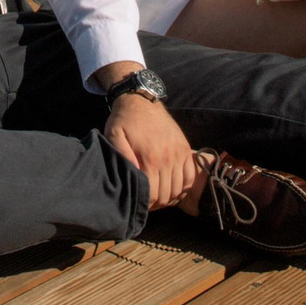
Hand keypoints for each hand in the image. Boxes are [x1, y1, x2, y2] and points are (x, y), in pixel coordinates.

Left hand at [103, 91, 199, 210]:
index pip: (153, 194)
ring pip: (180, 188)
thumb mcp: (114, 136)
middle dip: (157, 203)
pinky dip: (184, 187)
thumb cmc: (124, 120)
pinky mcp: (185, 149)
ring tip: (158, 196)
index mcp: (150, 158)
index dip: (146, 204)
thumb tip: (133, 177)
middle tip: (147, 201)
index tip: (139, 203)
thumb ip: (122, 156)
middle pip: (166, 194)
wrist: (142, 100)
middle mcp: (168, 158)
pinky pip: (190, 176)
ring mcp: (179, 153)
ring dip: (170, 197)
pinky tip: (173, 188)